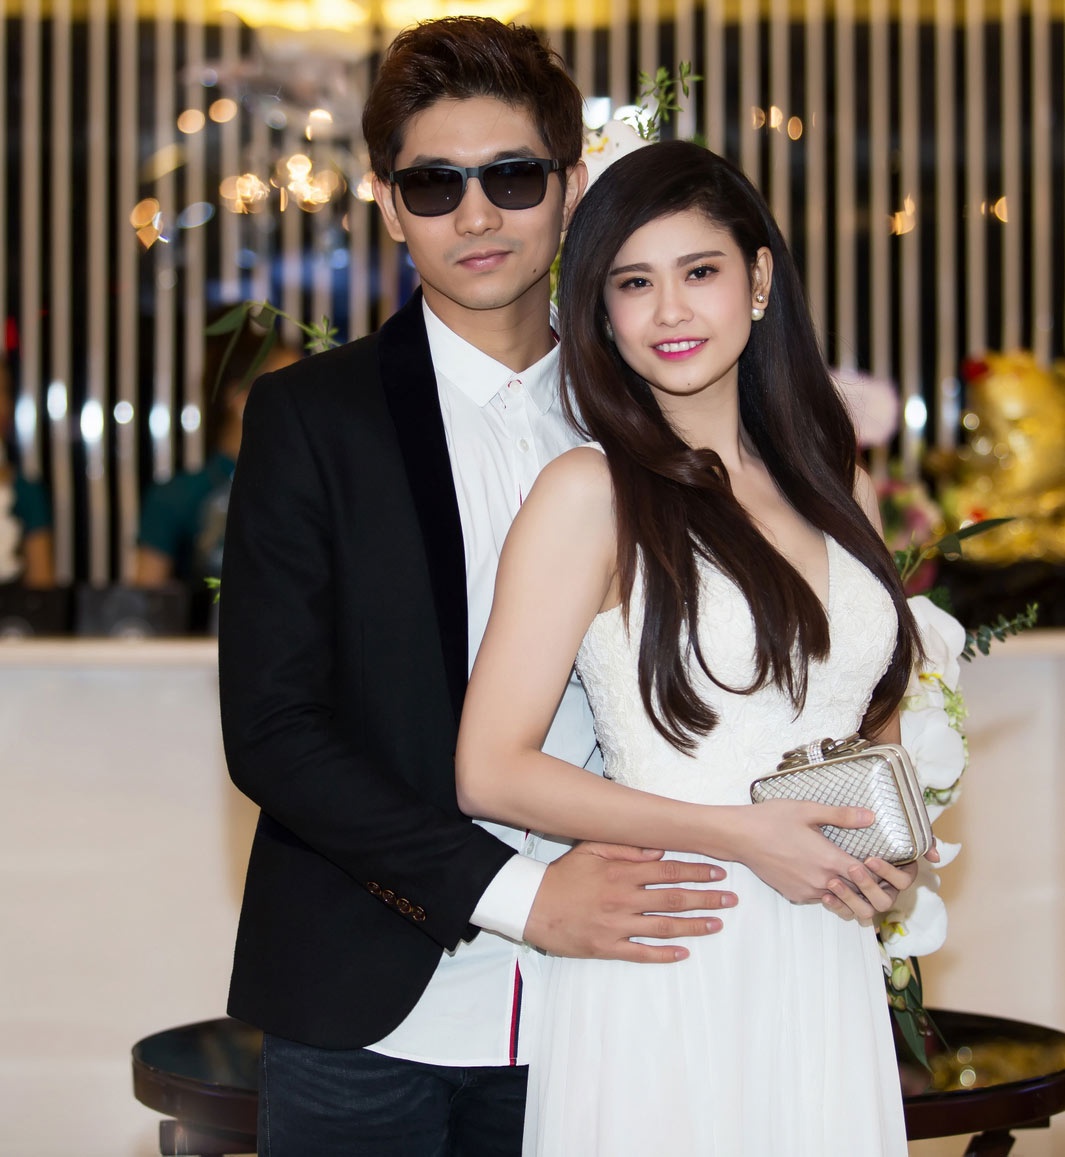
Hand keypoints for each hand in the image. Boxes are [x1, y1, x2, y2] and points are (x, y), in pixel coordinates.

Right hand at [523, 842, 736, 963]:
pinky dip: (664, 954)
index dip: (697, 872)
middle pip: (674, 899)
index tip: (719, 873)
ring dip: (694, 926)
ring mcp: (617, 925)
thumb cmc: (563, 875)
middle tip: (731, 900)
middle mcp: (624, 899)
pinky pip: (641, 953)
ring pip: (664, 926)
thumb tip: (659, 849)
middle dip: (706, 898)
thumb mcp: (590, 849)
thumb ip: (626, 847)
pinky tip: (684, 953)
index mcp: (622, 872)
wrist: (532, 905)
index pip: (669, 871)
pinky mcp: (607, 948)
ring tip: (717, 924)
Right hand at [731, 800, 873, 902]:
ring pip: (838, 898)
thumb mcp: (807, 809)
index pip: (867, 876)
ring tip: (844, 872)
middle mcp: (821, 880)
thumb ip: (841, 815)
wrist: (740, 836)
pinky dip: (825, 890)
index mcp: (828, 859)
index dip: (877, 872)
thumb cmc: (771, 819)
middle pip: (856, 893)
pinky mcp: (794, 894)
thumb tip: (870, 816)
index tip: (879, 863)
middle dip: (865, 885)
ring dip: (845, 889)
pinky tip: (819, 872)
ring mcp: (806, 890)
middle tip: (867, 871)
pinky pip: (818, 898)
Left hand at [822, 841, 939, 924]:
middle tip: (852, 868)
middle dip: (869, 885)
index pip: (904, 879)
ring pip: (867, 911)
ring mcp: (868, 899)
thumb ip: (916, 836)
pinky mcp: (850, 904)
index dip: (889, 872)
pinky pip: (847, 913)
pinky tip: (825, 895)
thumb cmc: (865, 831)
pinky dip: (837, 906)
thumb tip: (935, 855)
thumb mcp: (887, 828)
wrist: (830, 839)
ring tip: (833, 882)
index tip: (870, 858)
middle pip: (886, 899)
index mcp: (899, 872)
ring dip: (851, 899)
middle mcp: (886, 889)